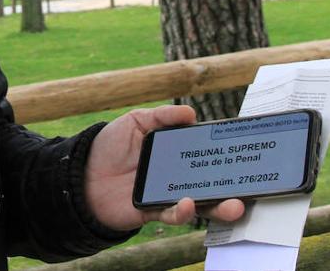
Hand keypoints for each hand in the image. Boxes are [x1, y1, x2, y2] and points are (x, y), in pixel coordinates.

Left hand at [84, 105, 245, 230]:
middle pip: (210, 184)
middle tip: (251, 187)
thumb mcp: (135, 122)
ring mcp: (165, 197)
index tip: (244, 154)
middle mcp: (174, 178)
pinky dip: (182, 212)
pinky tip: (188, 203)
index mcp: (173, 156)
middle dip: (233, 189)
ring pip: (199, 206)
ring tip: (234, 205)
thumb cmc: (107, 146)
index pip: (204, 156)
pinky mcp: (151, 212)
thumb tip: (192, 113)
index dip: (223, 157)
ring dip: (219, 207)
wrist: (79, 173)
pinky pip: (171, 215)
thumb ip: (162, 116)